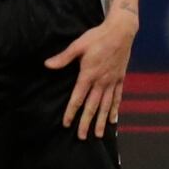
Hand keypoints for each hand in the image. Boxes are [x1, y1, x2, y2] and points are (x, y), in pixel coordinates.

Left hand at [45, 7, 137, 138]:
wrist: (121, 31)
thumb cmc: (98, 37)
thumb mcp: (78, 45)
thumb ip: (64, 58)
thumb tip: (47, 65)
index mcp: (89, 74)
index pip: (78, 98)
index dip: (71, 112)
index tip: (66, 124)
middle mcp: (102, 81)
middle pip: (93, 106)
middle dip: (87, 123)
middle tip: (82, 137)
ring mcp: (112, 81)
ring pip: (106, 105)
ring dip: (102, 121)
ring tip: (99, 134)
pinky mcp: (120, 78)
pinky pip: (118, 97)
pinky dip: (115, 109)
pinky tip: (114, 120)